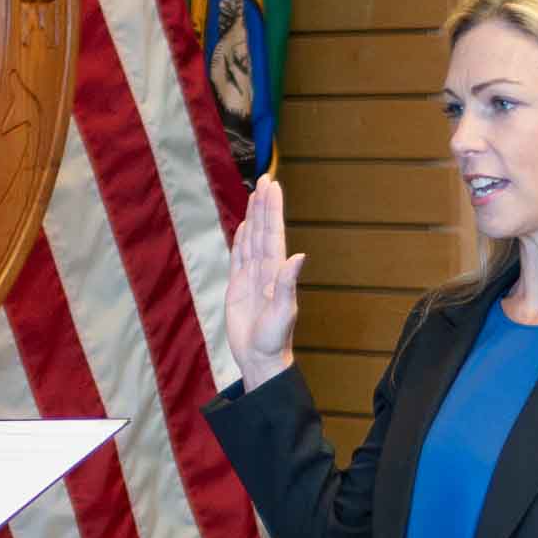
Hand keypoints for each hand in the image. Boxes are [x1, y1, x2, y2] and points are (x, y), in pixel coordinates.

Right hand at [223, 174, 304, 388]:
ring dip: (253, 217)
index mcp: (276, 273)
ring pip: (252, 239)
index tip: (273, 186)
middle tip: (266, 178)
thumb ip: (288, 285)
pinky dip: (241, 240)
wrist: (260, 359)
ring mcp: (251, 277)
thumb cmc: (274, 340)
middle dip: (264, 205)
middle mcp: (265, 270)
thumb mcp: (283, 313)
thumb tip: (298, 257)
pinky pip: (239, 257)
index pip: (273, 234)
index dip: (272, 210)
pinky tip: (244, 226)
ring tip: (256, 194)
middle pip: (263, 230)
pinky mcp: (238, 287)